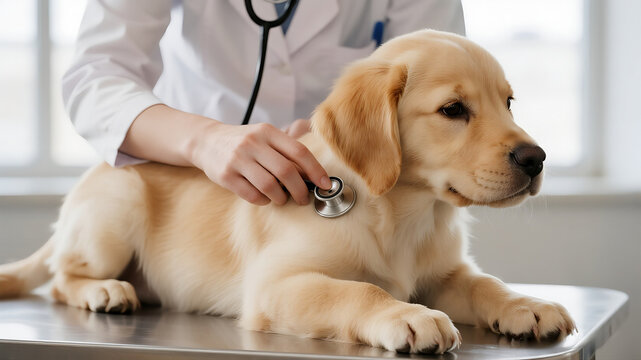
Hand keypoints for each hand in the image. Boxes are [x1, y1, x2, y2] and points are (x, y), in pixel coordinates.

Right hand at [191, 122, 330, 205]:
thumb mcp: (264, 136)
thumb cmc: (244, 142)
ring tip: (282, 199)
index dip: (316, 170)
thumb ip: (287, 150)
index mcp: (268, 132)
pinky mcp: (226, 176)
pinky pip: (252, 195)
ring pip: (269, 186)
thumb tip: (315, 174)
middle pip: (286, 171)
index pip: (299, 151)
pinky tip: (264, 198)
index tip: (325, 184)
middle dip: (300, 190)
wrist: (206, 141)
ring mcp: (238, 159)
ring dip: (281, 198)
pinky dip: (263, 200)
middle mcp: (253, 143)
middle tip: (304, 198)